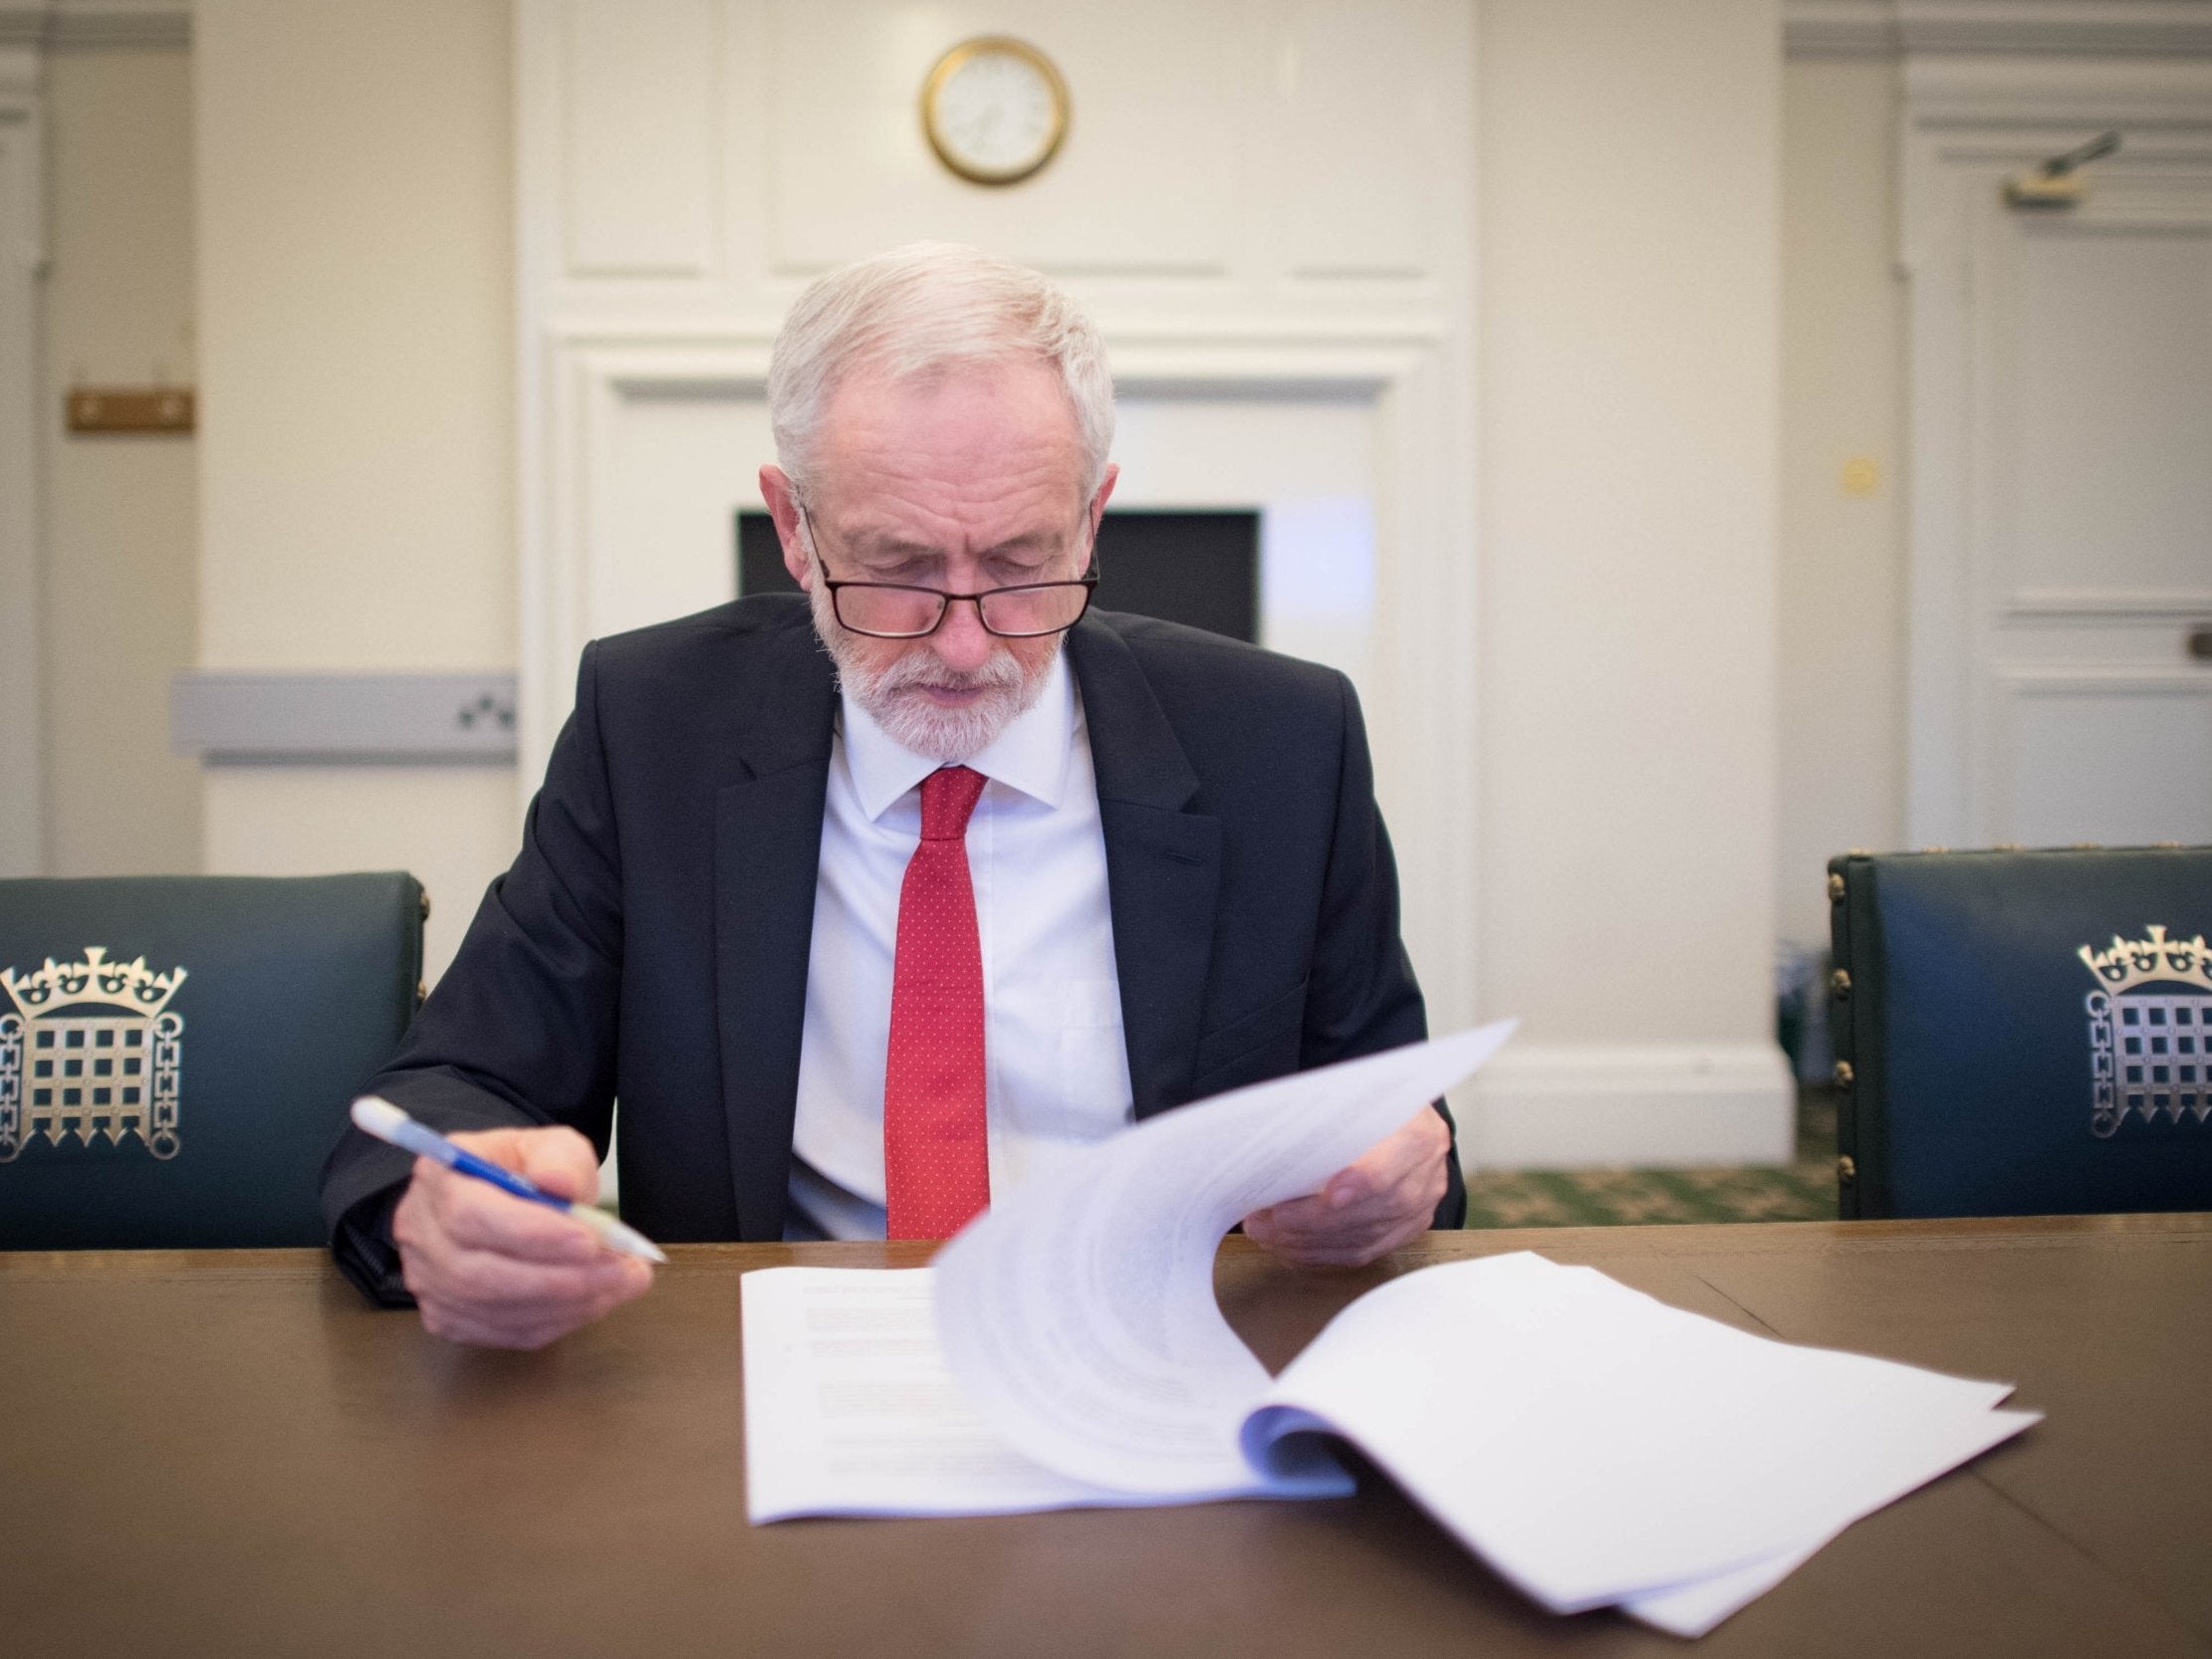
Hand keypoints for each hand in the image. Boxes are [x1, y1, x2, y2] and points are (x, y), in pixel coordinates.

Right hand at [391, 1125, 653, 1348]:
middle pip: (479, 1274)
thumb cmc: (524, 1169)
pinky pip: (502, 1333)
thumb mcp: (549, 1145)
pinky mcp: (447, 1317)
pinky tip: (593, 1301)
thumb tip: (561, 1183)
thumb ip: (560, 1158)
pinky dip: (555, 1322)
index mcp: (438, 1177)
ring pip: (493, 1310)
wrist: (501, 1198)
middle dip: (559, 1278)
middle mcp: (420, 1233)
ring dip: (566, 1304)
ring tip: (620, 1284)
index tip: (589, 1240)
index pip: (470, 1215)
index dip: (531, 1234)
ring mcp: (428, 1282)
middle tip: (620, 1270)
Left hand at [1242, 1105, 1449, 1267]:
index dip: (1362, 1183)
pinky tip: (1291, 1246)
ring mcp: (1419, 1210)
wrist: (1401, 1119)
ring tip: (1268, 1232)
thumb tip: (1284, 1139)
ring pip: (1363, 1238)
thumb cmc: (1372, 1105)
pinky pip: (1363, 1253)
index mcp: (1421, 1136)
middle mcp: (1427, 1178)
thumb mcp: (1360, 1095)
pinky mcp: (1404, 1232)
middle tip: (1269, 1219)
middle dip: (1314, 1220)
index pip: (1393, 1166)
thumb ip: (1335, 1117)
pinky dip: (1322, 1253)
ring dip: (1309, 1241)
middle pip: (1372, 1211)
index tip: (1328, 1196)